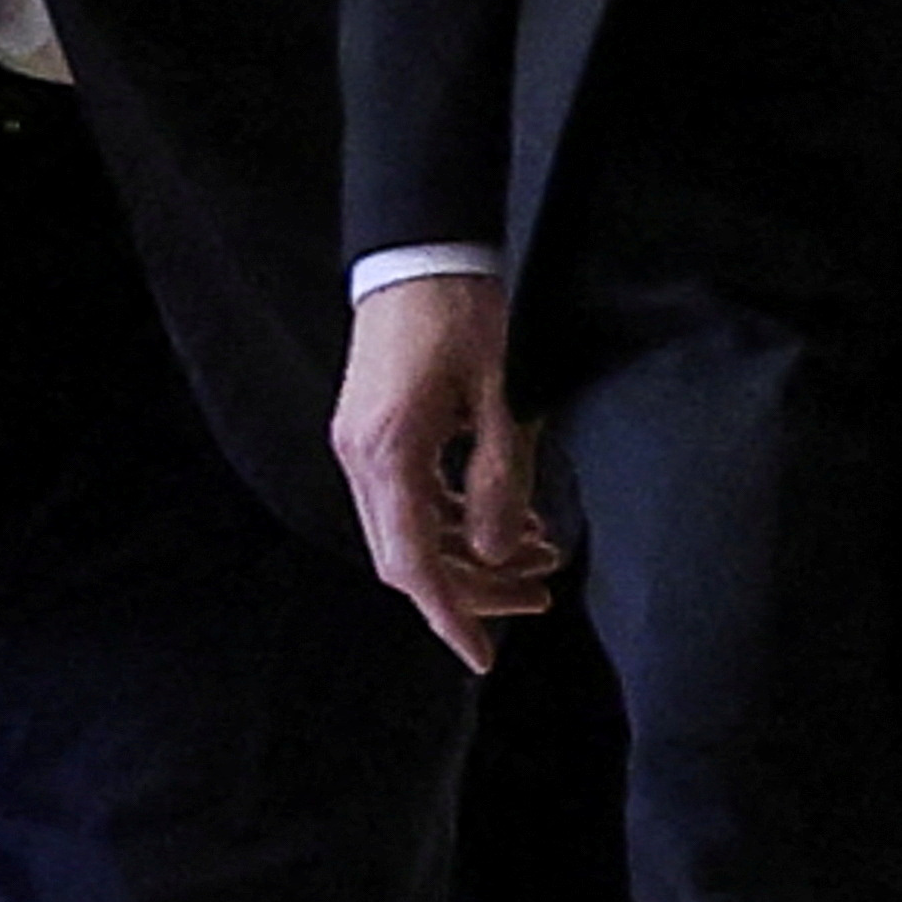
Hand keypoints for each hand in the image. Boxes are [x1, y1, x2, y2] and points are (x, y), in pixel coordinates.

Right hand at [331, 270, 564, 672]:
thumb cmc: (460, 310)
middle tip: (540, 594)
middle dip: (475, 586)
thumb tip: (498, 554)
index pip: (413, 564)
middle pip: (410, 555)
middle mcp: (362, 455)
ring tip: (539, 551)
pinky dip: (453, 517)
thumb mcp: (500, 396)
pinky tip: (502, 515)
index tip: (484, 655)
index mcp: (389, 451)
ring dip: (469, 551)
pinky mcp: (372, 429)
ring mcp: (361, 443)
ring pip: (409, 529)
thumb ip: (499, 482)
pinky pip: (407, 497)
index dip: (451, 616)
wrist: (419, 247)